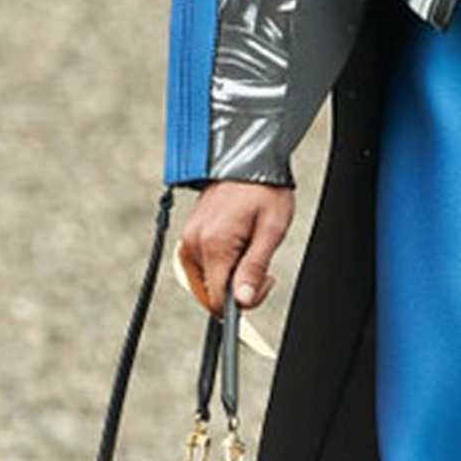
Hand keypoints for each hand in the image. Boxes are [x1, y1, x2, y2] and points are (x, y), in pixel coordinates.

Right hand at [176, 180, 294, 312]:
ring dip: (230, 276)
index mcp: (214, 244)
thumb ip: (254, 268)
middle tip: (262, 265)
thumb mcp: (272, 229)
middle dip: (238, 288)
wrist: (249, 158)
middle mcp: (194, 243)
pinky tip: (238, 246)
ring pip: (207, 281)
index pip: (217, 299)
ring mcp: (189, 238)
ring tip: (250, 248)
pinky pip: (202, 266)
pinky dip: (221, 265)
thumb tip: (243, 301)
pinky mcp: (190, 235)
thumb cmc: (264, 189)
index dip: (243, 302)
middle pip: (211, 292)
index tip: (264, 281)